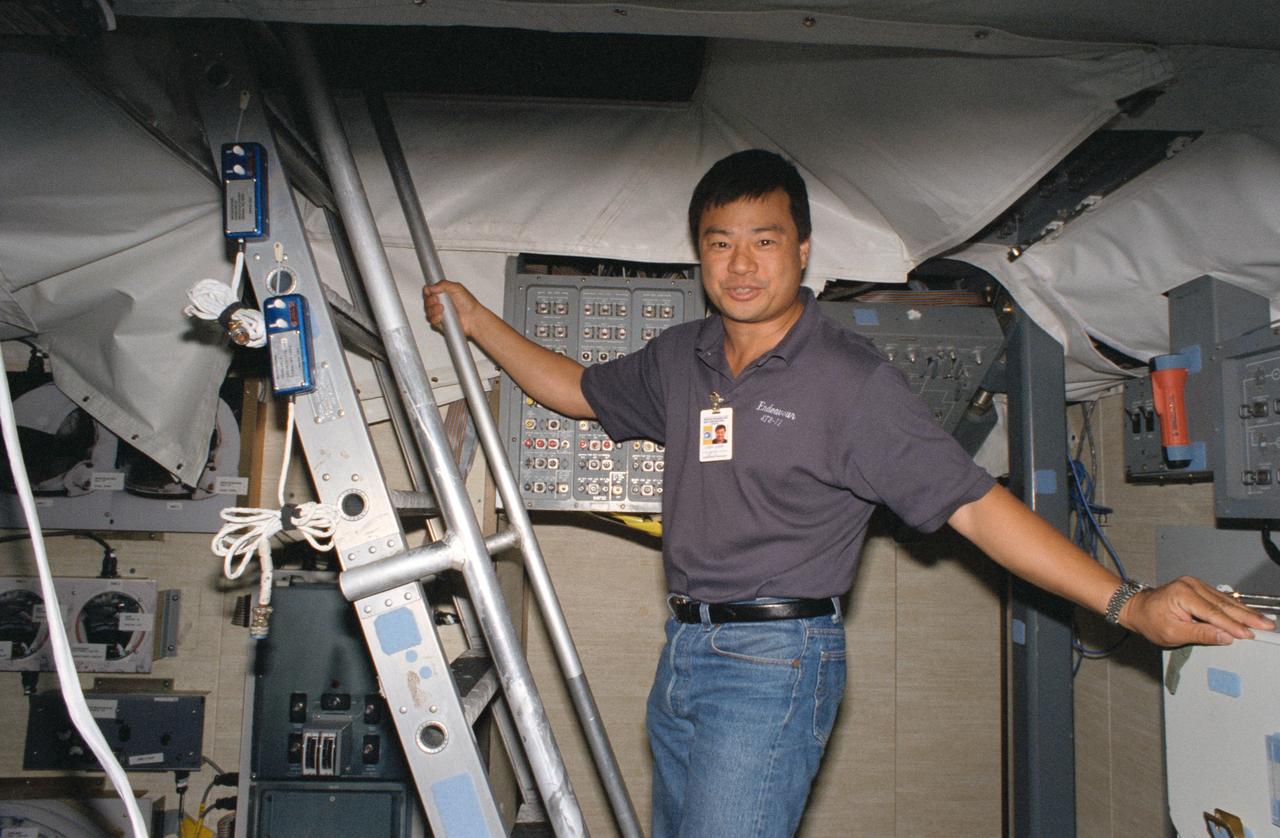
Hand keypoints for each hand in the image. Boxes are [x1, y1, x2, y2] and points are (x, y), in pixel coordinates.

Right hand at [423, 280, 486, 336]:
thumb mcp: (457, 288)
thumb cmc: (468, 304)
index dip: (427, 291)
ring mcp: (439, 313)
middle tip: (437, 300)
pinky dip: (435, 318)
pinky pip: (431, 320)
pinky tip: (441, 316)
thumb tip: (431, 287)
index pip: (428, 291)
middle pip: (426, 301)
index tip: (430, 292)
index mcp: (442, 293)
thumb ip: (443, 284)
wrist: (473, 318)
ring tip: (442, 308)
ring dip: (433, 310)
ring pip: (428, 311)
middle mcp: (440, 303)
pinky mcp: (440, 322)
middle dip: (430, 301)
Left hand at [1119, 575, 1275, 646]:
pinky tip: (1248, 613)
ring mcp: (1195, 584)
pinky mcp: (1198, 587)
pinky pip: (1220, 598)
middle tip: (1267, 625)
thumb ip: (1200, 634)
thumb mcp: (1172, 634)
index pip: (1213, 613)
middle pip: (1224, 604)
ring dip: (1245, 611)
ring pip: (1225, 600)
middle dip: (1247, 616)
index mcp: (1183, 595)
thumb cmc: (1150, 621)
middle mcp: (1191, 585)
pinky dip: (1235, 607)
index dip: (1233, 625)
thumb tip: (1224, 636)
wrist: (1136, 608)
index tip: (1248, 634)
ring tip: (1263, 621)